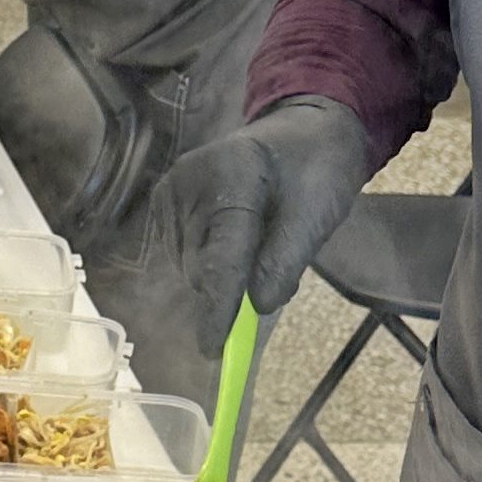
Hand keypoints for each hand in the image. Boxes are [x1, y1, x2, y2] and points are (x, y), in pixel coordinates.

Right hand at [151, 95, 369, 330]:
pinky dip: (213, 265)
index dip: (219, 304)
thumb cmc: (315, 170)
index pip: (222, 252)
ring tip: (260, 245)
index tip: (213, 348)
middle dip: (232, 290)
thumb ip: (286, 259)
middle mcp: (187, 181)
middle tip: (277, 270)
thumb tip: (259, 306)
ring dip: (224, 278)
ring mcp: (170, 192)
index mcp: (231, 172)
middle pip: (201, 266)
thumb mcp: (317, 213)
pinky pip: (186, 257)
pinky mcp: (164, 206)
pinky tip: (236, 242)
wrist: (298, 134)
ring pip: (191, 268)